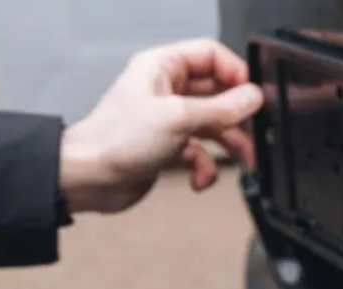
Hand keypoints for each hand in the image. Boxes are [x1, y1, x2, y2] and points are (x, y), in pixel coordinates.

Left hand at [59, 39, 263, 213]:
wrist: (89, 178)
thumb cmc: (116, 140)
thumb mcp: (179, 117)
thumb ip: (222, 108)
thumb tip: (253, 97)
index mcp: (163, 67)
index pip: (211, 56)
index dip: (235, 73)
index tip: (252, 95)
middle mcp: (167, 90)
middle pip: (218, 93)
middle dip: (237, 115)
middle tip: (253, 130)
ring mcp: (169, 119)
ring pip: (215, 125)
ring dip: (231, 145)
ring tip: (243, 159)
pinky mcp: (170, 146)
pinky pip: (202, 153)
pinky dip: (206, 168)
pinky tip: (199, 178)